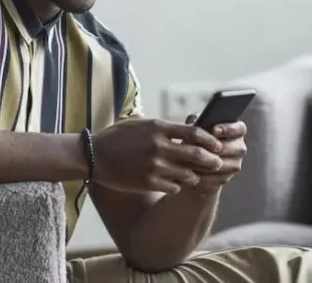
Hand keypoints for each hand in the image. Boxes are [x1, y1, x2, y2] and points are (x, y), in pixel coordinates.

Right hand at [93, 118, 223, 193]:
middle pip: (197, 154)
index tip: (217, 144)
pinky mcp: (148, 183)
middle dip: (211, 160)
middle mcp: (159, 146)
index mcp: (158, 128)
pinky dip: (178, 186)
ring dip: (195, 176)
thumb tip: (183, 124)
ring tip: (196, 176)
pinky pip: (174, 187)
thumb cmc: (116, 137)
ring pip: (188, 174)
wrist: (93, 156)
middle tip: (217, 162)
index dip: (210, 139)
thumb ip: (161, 126)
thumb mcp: (139, 124)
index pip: (194, 132)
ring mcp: (154, 166)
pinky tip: (177, 184)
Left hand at [184, 114, 247, 193]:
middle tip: (201, 147)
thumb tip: (194, 121)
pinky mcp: (226, 178)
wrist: (193, 163)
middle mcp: (239, 148)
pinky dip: (203, 175)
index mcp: (237, 131)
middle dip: (217, 148)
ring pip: (225, 164)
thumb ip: (197, 121)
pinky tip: (192, 171)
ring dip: (208, 163)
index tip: (214, 130)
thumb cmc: (196, 139)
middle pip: (235, 148)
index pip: (240, 128)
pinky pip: (217, 178)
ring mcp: (234, 164)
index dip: (229, 129)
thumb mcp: (195, 128)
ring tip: (192, 160)